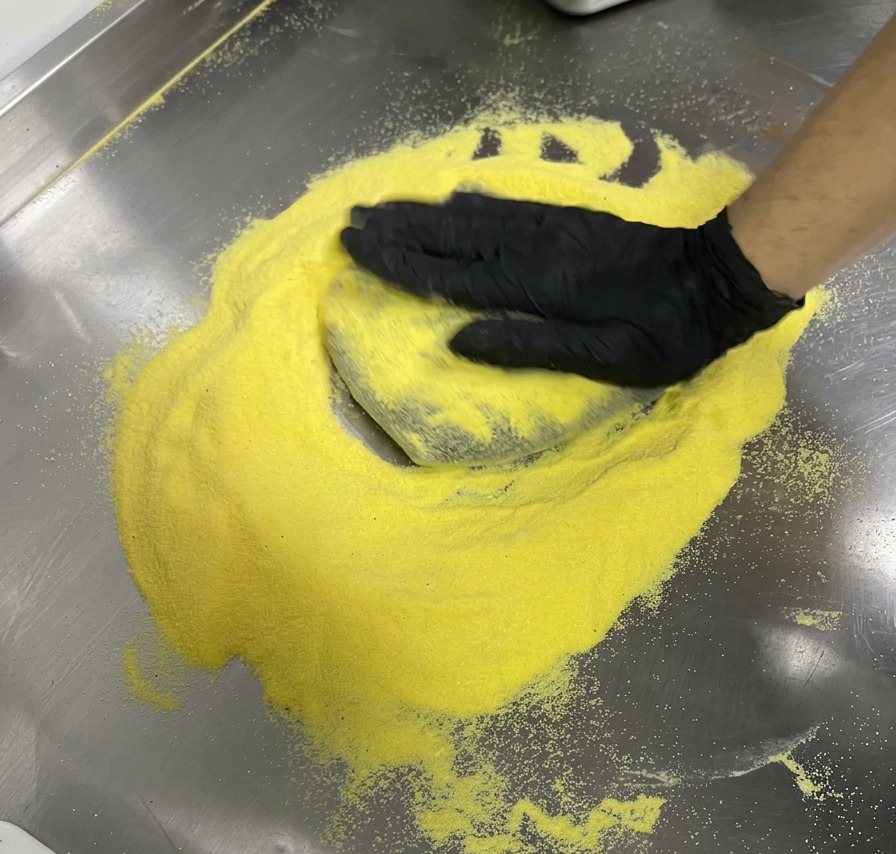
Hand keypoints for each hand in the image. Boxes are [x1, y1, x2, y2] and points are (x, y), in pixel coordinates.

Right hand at [340, 192, 801, 389]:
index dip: (405, 265)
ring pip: (474, 217)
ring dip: (424, 215)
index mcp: (539, 288)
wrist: (716, 280)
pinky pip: (505, 208)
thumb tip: (460, 341)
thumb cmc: (663, 335)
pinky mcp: (569, 219)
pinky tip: (449, 201)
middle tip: (352, 224)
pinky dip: (468, 205)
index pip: (456, 276)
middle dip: (401, 232)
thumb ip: (530, 347)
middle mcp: (537, 249)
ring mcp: (552, 228)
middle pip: (455, 237)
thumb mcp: (603, 359)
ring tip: (381, 209)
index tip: (361, 252)